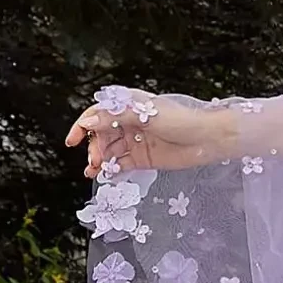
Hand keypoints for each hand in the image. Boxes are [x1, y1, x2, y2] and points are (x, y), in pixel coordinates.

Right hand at [65, 94, 230, 178]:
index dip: (83, 125)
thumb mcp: (147, 115)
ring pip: (109, 151)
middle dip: (94, 147)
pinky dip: (111, 169)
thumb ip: (116, 117)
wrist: (210, 140)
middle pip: (102, 135)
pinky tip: (104, 176)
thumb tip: (88, 121)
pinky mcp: (143, 159)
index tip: (73, 140)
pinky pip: (121, 164)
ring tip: (94, 171)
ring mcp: (136, 142)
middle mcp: (130, 123)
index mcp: (129, 106)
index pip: (98, 113)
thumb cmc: (182, 120)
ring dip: (99, 160)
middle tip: (95, 161)